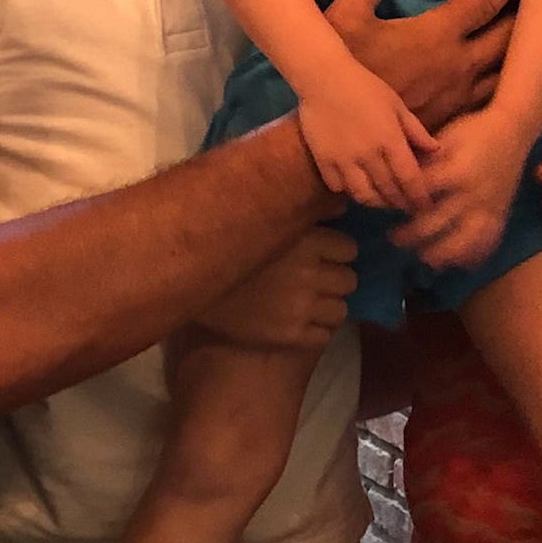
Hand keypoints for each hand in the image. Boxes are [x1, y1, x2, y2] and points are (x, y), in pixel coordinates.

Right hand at [195, 228, 356, 351]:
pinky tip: (300, 322)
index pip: (349, 249)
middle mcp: (310, 273)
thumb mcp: (266, 221)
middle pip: (349, 280)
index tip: (322, 254)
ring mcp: (303, 307)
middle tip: (315, 279)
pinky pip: (325, 335)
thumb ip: (306, 213)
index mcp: (306, 241)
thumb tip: (342, 207)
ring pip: (341, 310)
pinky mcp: (293, 335)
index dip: (336, 252)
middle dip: (334, 279)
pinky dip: (316, 329)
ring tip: (308, 302)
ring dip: (328, 305)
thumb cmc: (229, 246)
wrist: (192, 286)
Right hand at [300, 62, 436, 210]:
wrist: (323, 78)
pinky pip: (338, 186)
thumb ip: (415, 130)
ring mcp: (344, 161)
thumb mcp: (396, 104)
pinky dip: (348, 191)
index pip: (410, 179)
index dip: (419, 196)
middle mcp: (368, 156)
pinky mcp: (323, 161)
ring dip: (376, 202)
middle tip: (406, 206)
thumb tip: (436, 150)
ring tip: (382, 200)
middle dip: (400, 203)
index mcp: (390, 141)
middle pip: (388, 191)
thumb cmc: (364, 86)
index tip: (425, 204)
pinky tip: (355, 185)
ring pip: (363, 195)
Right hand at [323, 0, 522, 130]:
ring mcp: (462, 96)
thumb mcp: (346, 19)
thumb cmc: (346, 74)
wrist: (347, 136)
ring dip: (524, 51)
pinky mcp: (457, 120)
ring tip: (540, 36)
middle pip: (510, 36)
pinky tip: (515, 81)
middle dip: (530, 13)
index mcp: (439, 35)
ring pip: (509, 71)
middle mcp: (460, 65)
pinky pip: (494, 97)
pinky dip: (510, 83)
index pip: (485, 0)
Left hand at [389, 110, 524, 270]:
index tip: (387, 208)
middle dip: (410, 234)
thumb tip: (397, 179)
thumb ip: (423, 159)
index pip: (421, 194)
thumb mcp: (444, 137)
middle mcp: (471, 194)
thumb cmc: (473, 131)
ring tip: (423, 257)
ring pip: (462, 242)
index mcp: (455, 171)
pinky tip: (456, 263)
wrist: (513, 131)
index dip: (402, 203)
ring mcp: (487, 208)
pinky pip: (486, 243)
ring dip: (440, 253)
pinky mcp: (500, 215)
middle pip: (435, 222)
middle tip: (393, 238)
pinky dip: (471, 256)